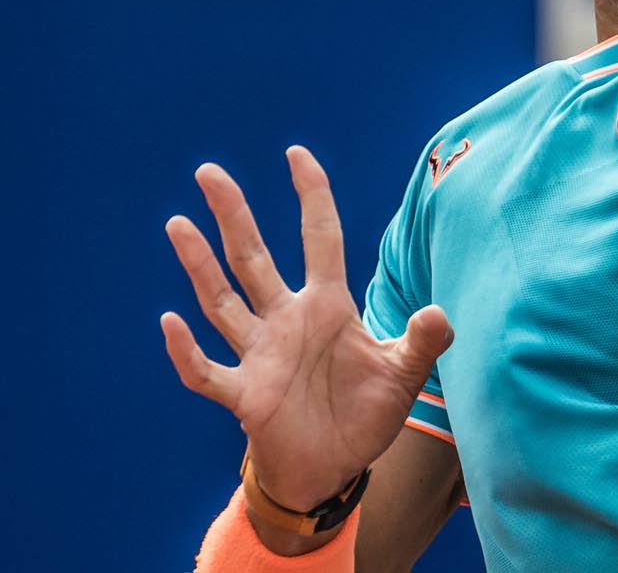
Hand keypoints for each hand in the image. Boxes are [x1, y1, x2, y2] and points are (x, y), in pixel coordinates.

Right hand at [161, 147, 452, 518]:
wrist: (335, 468)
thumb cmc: (366, 414)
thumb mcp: (404, 373)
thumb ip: (423, 342)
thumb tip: (440, 313)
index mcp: (328, 305)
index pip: (319, 237)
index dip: (311, 196)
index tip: (296, 154)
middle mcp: (287, 320)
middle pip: (254, 257)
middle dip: (234, 215)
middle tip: (210, 171)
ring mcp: (260, 355)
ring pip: (222, 301)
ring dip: (199, 265)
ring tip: (178, 223)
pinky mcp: (245, 396)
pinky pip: (208, 371)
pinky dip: (188, 352)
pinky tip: (172, 322)